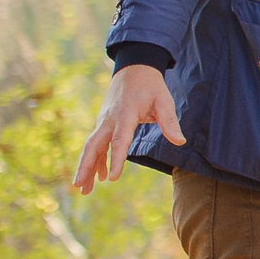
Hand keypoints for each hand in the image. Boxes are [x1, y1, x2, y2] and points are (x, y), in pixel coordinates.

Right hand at [72, 65, 182, 193]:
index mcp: (124, 115)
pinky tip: (97, 176)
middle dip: (85, 167)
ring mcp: (103, 121)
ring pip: (92, 146)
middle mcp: (109, 120)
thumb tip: (180, 142)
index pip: (119, 141)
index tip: (113, 179)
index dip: (115, 160)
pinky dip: (95, 159)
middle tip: (79, 187)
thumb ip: (170, 122)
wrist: (134, 69)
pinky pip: (97, 143)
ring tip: (83, 189)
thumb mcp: (164, 100)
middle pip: (93, 146)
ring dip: (86, 167)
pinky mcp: (104, 123)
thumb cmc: (151, 85)